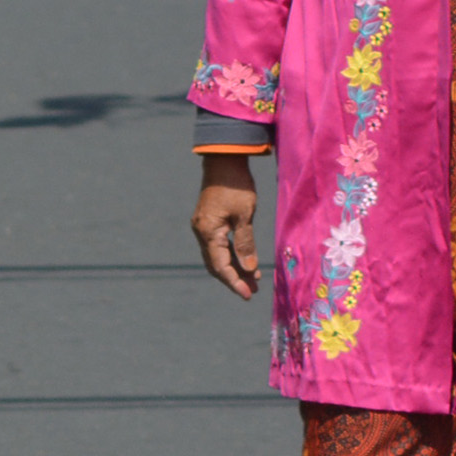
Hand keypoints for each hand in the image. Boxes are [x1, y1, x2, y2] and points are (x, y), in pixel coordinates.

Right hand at [192, 153, 262, 297]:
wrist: (223, 162)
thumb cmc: (236, 186)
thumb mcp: (244, 215)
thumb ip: (245, 243)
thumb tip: (249, 269)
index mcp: (208, 232)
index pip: (221, 265)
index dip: (235, 282)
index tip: (249, 294)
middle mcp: (201, 233)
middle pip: (216, 265)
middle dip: (234, 279)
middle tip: (253, 291)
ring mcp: (203, 228)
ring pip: (216, 256)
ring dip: (234, 269)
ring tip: (253, 280)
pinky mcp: (208, 223)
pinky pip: (218, 247)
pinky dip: (231, 256)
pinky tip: (244, 261)